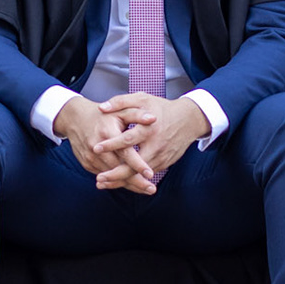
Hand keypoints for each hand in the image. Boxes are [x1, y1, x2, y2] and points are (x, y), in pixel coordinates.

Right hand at [52, 96, 157, 195]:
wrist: (75, 118)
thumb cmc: (103, 115)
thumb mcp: (119, 110)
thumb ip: (137, 114)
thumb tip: (154, 118)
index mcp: (108, 133)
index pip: (125, 152)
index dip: (137, 164)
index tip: (150, 174)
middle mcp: (97, 147)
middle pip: (119, 169)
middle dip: (136, 181)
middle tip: (152, 189)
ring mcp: (90, 157)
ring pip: (112, 176)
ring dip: (128, 184)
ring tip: (145, 189)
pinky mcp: (87, 163)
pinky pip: (104, 175)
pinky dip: (117, 181)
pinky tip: (131, 185)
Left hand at [93, 93, 209, 185]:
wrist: (189, 120)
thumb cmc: (162, 108)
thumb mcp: (142, 99)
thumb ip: (121, 102)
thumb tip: (102, 108)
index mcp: (148, 129)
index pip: (127, 140)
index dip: (111, 145)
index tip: (96, 148)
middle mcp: (155, 146)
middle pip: (134, 165)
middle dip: (116, 174)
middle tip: (99, 179)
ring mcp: (161, 157)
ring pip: (139, 174)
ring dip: (121, 181)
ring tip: (103, 184)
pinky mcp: (164, 164)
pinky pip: (146, 175)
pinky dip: (132, 180)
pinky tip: (118, 182)